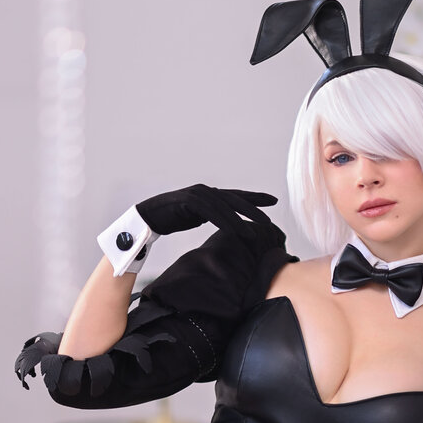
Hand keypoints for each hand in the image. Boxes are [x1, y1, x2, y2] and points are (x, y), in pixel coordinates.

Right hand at [136, 184, 277, 237]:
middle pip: (235, 199)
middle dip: (254, 207)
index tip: (273, 201)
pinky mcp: (189, 201)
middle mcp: (206, 191)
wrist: (149, 216)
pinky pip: (211, 212)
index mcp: (210, 194)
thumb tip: (227, 223)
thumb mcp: (198, 217)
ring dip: (240, 219)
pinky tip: (234, 229)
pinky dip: (223, 221)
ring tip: (255, 230)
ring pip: (224, 207)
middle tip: (270, 216)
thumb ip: (213, 216)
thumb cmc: (173, 217)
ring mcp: (198, 194)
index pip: (236, 196)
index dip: (255, 198)